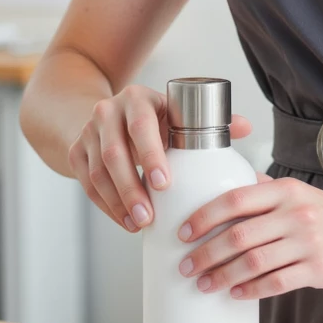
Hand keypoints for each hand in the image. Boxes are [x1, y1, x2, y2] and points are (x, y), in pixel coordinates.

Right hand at [67, 84, 252, 231]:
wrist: (107, 115)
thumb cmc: (154, 120)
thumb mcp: (177, 115)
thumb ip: (213, 124)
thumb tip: (247, 127)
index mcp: (138, 98)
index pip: (140, 126)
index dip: (151, 155)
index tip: (165, 184)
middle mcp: (108, 111)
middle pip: (114, 153)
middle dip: (132, 189)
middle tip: (150, 218)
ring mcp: (88, 131)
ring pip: (98, 172)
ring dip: (118, 202)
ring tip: (139, 225)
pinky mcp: (76, 152)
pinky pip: (87, 184)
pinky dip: (106, 206)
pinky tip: (125, 221)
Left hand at [176, 176, 322, 298]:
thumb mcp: (302, 193)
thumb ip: (267, 191)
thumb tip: (228, 185)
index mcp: (286, 190)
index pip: (234, 199)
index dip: (203, 216)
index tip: (182, 232)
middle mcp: (295, 213)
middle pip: (237, 234)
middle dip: (205, 252)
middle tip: (186, 265)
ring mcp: (308, 242)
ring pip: (252, 261)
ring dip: (221, 275)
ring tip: (204, 284)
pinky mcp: (319, 270)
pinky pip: (275, 282)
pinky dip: (250, 290)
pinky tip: (235, 294)